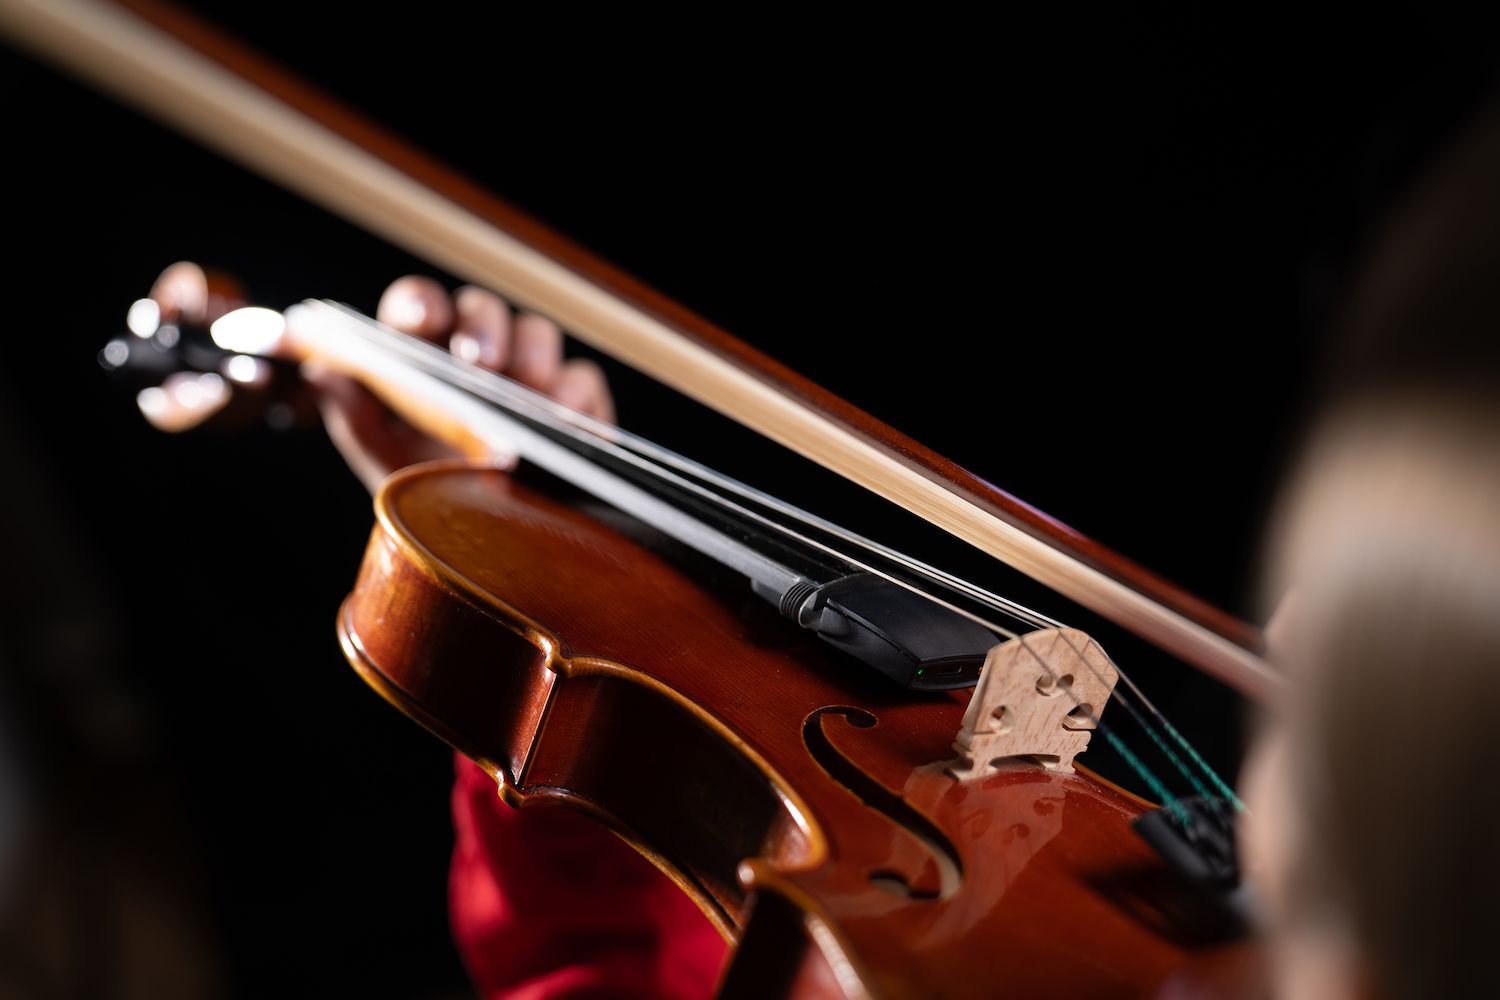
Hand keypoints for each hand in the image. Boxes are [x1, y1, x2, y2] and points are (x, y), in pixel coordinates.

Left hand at [141, 263, 613, 492]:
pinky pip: (583, 380)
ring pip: (538, 332)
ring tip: (525, 385)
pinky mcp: (575, 406)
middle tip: (478, 361)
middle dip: (483, 325)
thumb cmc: (427, 490)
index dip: (421, 304)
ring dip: (532, 351)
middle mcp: (480, 354)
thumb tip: (323, 369)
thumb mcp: (381, 455)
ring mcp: (530, 377)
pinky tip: (562, 415)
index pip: (422, 307)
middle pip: (484, 309)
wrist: (480, 548)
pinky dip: (574, 392)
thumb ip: (352, 411)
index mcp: (426, 353)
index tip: (421, 322)